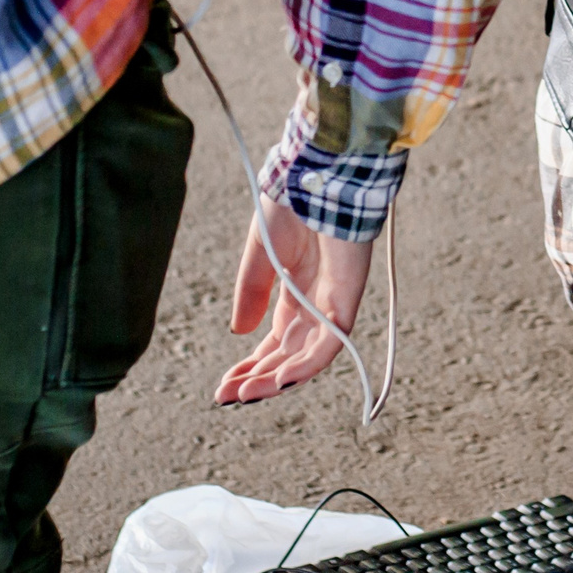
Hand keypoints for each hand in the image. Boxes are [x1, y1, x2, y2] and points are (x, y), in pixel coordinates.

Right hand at [217, 196, 374, 404]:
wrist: (317, 174)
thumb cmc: (292, 203)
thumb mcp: (261, 252)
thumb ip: (252, 290)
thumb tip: (240, 332)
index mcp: (296, 290)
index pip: (278, 340)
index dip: (253, 365)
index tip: (224, 386)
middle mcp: (317, 299)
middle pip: (291, 353)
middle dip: (259, 378)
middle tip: (227, 397)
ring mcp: (334, 298)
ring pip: (311, 354)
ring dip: (279, 378)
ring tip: (246, 395)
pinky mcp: (348, 294)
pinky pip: (333, 339)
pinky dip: (309, 362)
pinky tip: (281, 379)